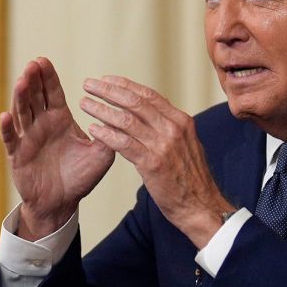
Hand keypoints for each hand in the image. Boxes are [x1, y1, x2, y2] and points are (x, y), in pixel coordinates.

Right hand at [0, 57, 114, 239]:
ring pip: (22, 113)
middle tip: (33, 64)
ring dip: (20, 97)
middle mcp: (41, 124)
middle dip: (33, 80)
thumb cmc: (80, 177)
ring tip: (22, 81)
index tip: (43, 60)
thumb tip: (122, 118)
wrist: (62, 203)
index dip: (48, 77)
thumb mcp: (101, 155)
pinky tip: (5, 116)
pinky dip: (7, 128)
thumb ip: (110, 136)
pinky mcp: (17, 155)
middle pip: (35, 96)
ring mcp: (27, 138)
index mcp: (60, 120)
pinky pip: (10, 140)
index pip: (52, 93)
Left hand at [79, 75, 232, 247]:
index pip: (149, 95)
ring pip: (126, 120)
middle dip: (109, 91)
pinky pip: (124, 143)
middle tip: (89, 85)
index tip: (106, 80)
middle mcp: (173, 128)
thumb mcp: (186, 145)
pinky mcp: (153, 164)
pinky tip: (93, 129)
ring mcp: (163, 145)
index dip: (125, 85)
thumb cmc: (191, 180)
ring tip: (85, 104)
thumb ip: (169, 129)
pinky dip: (106, 134)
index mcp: (181, 121)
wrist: (202, 206)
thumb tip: (151, 116)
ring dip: (102, 109)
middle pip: (135, 102)